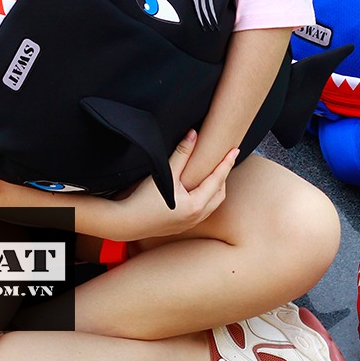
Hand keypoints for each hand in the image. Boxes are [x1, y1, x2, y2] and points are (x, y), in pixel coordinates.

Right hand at [111, 130, 237, 240]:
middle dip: (223, 177)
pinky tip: (199, 190)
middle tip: (224, 161)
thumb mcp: (165, 174)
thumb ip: (182, 153)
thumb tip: (194, 134)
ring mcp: (190, 224)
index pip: (218, 179)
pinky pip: (203, 211)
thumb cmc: (142, 200)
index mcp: (196, 205)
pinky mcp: (182, 226)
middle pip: (219, 194)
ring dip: (215, 189)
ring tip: (213, 173)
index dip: (226, 163)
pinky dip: (206, 198)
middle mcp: (197, 217)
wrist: (124, 222)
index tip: (234, 150)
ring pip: (212, 205)